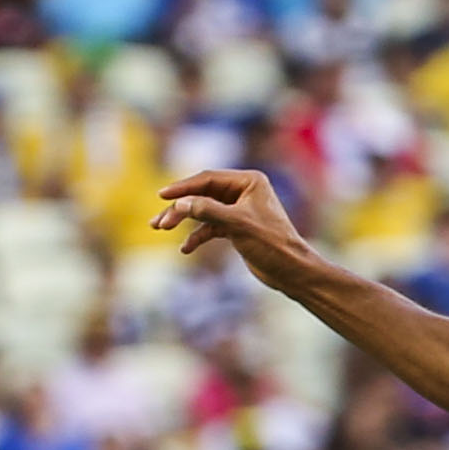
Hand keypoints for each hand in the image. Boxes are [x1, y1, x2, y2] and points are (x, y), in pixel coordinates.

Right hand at [152, 168, 317, 287]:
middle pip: (202, 194)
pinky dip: (197, 236)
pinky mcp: (236, 228)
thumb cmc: (272, 243)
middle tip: (157, 222)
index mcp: (249, 181)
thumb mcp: (237, 224)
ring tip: (161, 228)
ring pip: (203, 211)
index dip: (183, 187)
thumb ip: (208, 211)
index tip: (161, 195)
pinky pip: (210, 228)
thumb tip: (180, 203)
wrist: (291, 270)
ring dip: (183, 221)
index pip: (208, 179)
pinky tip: (186, 248)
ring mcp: (239, 209)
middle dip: (179, 207)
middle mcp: (243, 191)